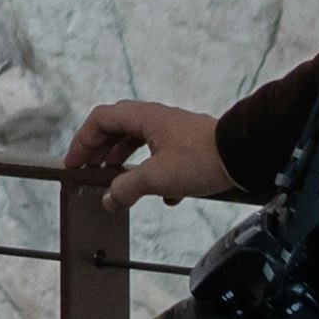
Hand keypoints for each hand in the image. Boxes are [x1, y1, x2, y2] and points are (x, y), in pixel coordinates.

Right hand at [64, 99, 239, 211]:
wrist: (243, 156)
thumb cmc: (202, 159)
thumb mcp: (157, 178)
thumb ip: (127, 188)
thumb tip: (108, 200)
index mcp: (144, 118)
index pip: (101, 119)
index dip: (83, 141)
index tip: (75, 163)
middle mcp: (156, 119)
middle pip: (117, 129)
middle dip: (101, 151)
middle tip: (90, 172)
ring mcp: (173, 130)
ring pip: (139, 141)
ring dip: (124, 162)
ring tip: (118, 183)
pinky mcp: (188, 145)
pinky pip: (160, 154)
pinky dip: (153, 172)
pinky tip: (164, 196)